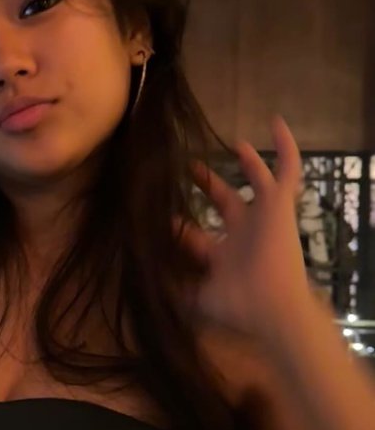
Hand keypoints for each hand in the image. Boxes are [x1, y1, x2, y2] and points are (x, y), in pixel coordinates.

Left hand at [176, 116, 313, 341]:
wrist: (271, 307)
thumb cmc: (235, 304)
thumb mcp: (193, 297)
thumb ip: (169, 288)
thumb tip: (140, 280)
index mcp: (223, 256)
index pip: (197, 235)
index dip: (178, 226)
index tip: (160, 212)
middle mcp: (243, 234)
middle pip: (225, 202)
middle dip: (208, 185)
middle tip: (190, 166)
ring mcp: (263, 218)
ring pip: (256, 182)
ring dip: (248, 164)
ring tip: (237, 143)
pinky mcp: (279, 205)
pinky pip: (287, 170)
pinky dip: (285, 147)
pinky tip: (276, 122)